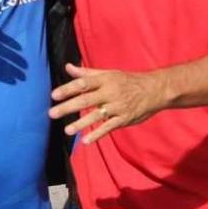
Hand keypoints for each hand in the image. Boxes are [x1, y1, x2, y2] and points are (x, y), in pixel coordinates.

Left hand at [49, 64, 167, 144]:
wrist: (155, 90)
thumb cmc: (128, 81)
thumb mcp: (109, 74)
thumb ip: (87, 73)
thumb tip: (68, 67)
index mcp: (105, 80)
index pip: (83, 83)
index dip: (68, 89)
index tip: (54, 95)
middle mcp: (110, 92)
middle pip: (86, 100)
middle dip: (68, 107)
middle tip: (52, 113)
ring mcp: (117, 107)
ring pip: (96, 115)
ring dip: (81, 123)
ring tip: (67, 130)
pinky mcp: (124, 119)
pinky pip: (109, 127)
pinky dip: (97, 134)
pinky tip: (85, 141)